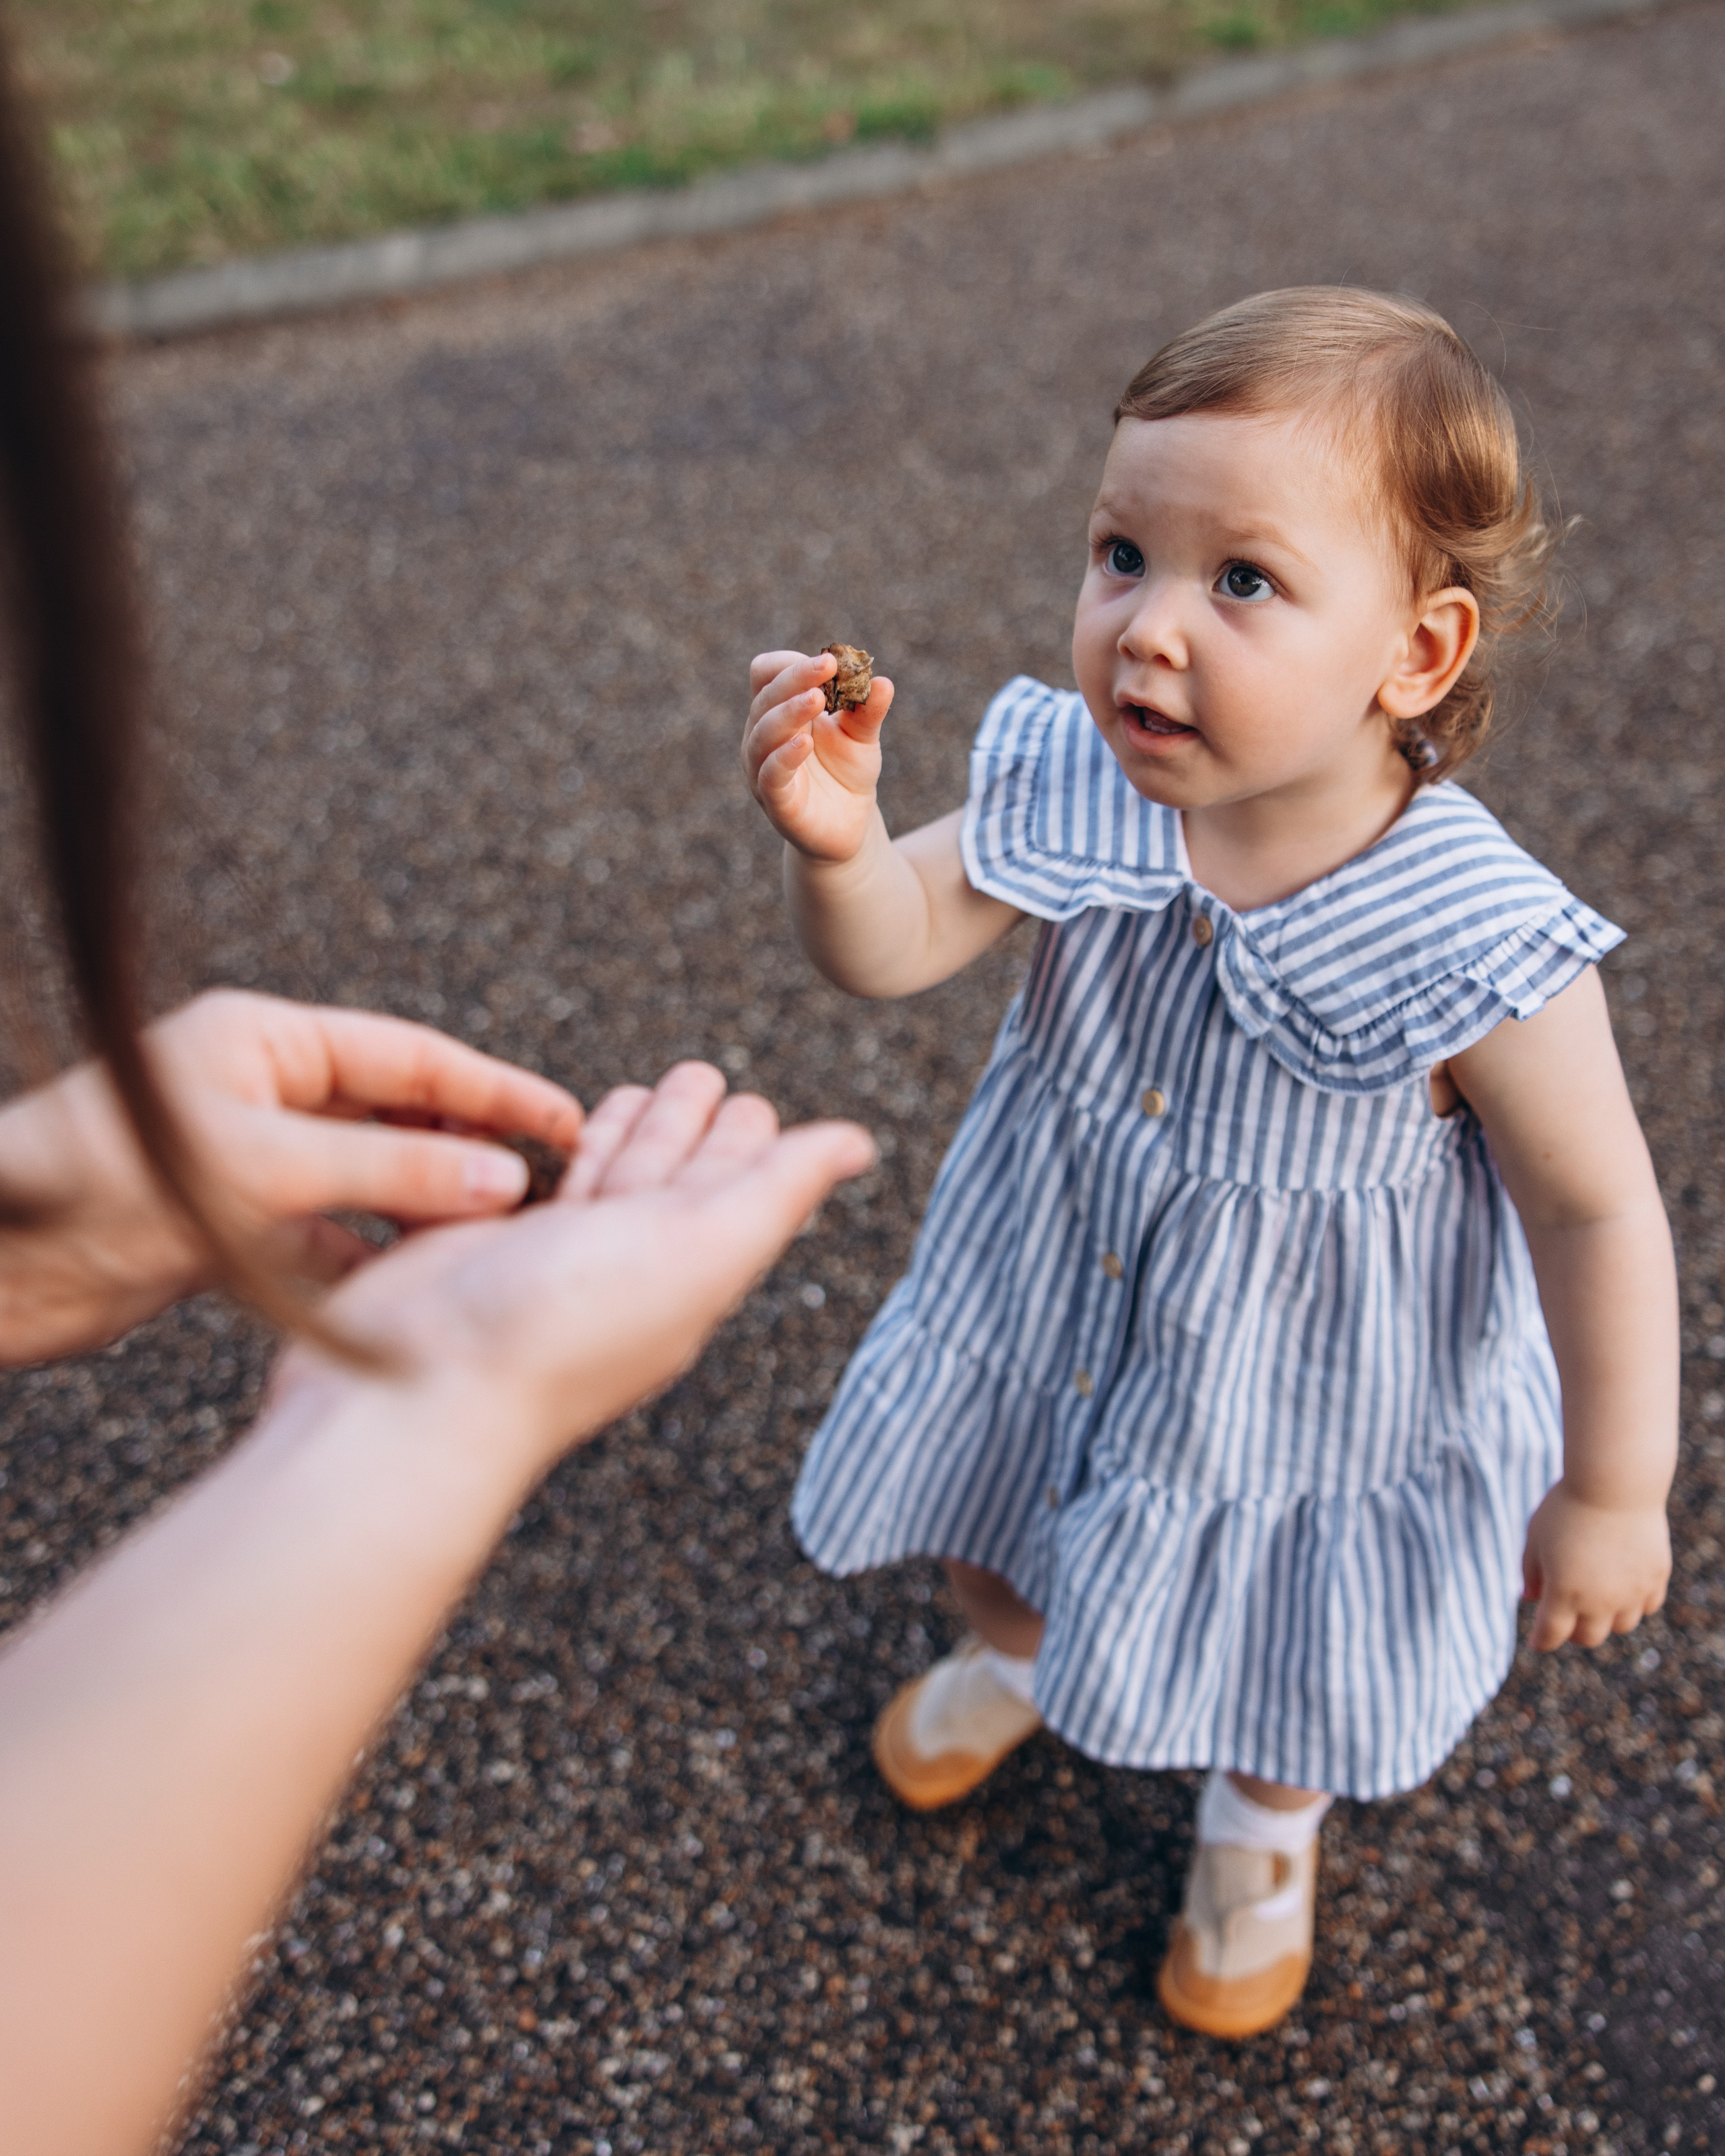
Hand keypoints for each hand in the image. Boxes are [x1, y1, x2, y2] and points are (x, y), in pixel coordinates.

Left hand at [0, 990, 581, 1361]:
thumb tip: (504, 1182)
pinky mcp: (232, 1225)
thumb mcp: (264, 1169)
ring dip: (427, 1206)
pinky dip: (373, 1254)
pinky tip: (415, 1283)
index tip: (566, 1122)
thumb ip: (390, 1175)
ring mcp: (250, 1159)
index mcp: (267, 1041)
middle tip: (550, 1184)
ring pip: (369, 1178)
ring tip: (497, 1237)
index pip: (411, 1058)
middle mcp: (264, 1091)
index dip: (495, 1090)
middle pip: (397, 1115)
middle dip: (471, 1149)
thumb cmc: (102, 1183)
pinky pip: (328, 1232)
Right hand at [274, 1062, 874, 1477]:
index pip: (731, 1189)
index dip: (747, 1140)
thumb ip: (779, 1189)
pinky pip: (529, 1188)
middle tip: (701, 1074)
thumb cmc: (564, 1330)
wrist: (421, 1392)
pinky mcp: (481, 1248)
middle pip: (669, 1177)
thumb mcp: (702, 1247)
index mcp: (689, 1267)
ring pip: (603, 1180)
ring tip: (643, 1090)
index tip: (755, 1101)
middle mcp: (626, 1265)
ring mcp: (551, 1260)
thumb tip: (862, 1143)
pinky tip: (554, 1134)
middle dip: (690, 1124)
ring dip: (629, 1133)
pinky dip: (550, 1155)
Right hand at [742, 647, 894, 862]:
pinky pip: (770, 774)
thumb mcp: (862, 736)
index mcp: (779, 711)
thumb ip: (868, 711)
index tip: (828, 660)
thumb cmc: (846, 773)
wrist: (848, 825)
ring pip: (762, 734)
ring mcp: (763, 768)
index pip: (767, 674)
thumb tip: (884, 682)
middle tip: (827, 665)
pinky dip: (784, 756)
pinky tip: (804, 743)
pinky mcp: (775, 801)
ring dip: (788, 712)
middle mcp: (763, 736)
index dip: (791, 663)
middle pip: (765, 697)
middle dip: (796, 678)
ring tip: (817, 698)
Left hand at [1522, 1479, 1670, 1650]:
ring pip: (1620, 1626)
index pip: (1551, 1634)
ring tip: (1595, 1604)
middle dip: (1574, 1632)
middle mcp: (1599, 1600)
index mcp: (1564, 1592)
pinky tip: (1622, 1591)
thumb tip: (1528, 1598)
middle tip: (1566, 1620)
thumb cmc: (1566, 1505)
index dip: (1541, 1641)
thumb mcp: (1535, 1536)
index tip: (1537, 1642)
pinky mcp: (1655, 1578)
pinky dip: (1633, 1605)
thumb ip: (1530, 1571)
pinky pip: (1647, 1606)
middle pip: (1588, 1637)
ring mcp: (1631, 1592)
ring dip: (1605, 1620)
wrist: (1614, 1483)